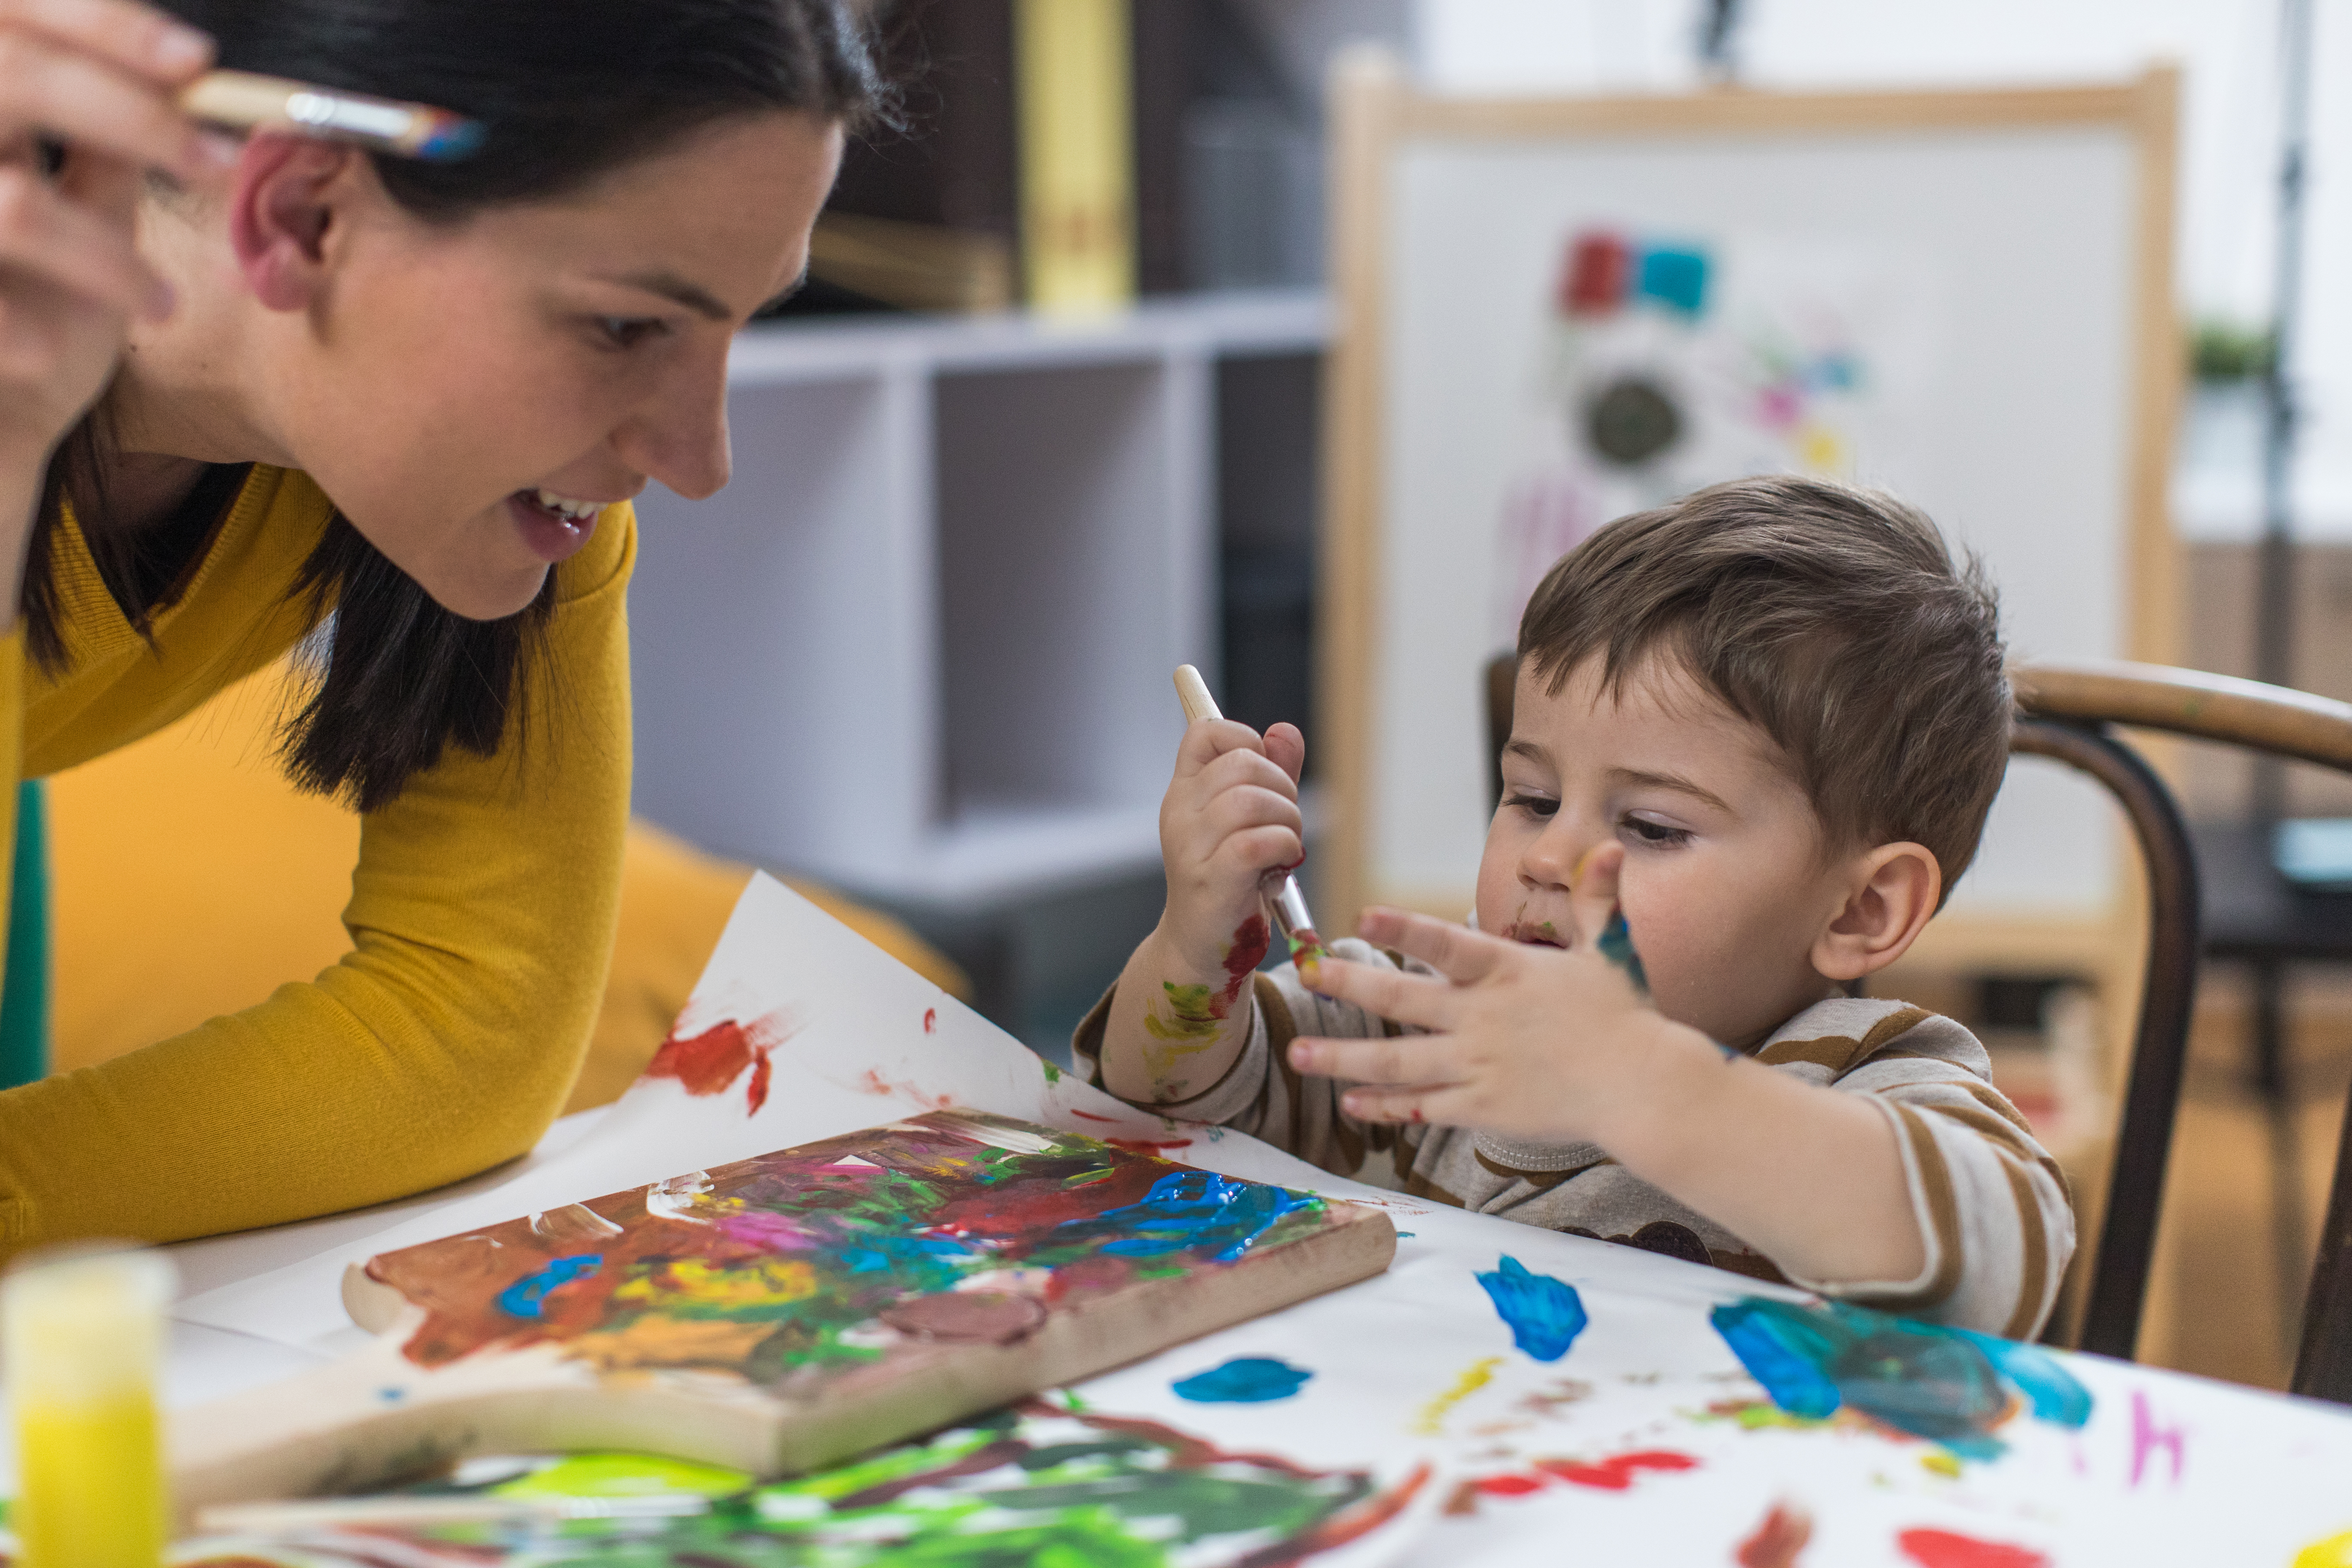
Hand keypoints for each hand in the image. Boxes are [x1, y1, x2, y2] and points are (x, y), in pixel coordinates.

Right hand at [0, 0, 229, 473]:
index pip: (24, 19)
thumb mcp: (84, 217)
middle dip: (127, 115)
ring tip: (159, 305)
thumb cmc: (40, 312)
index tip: (198, 61)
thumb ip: (111, 150)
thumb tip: (185, 86)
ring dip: (101, 259)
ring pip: (16, 205)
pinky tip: (43, 356)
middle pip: (17, 74)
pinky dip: (21, 331)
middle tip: (214, 162)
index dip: (105, 25)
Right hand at [1154, 714, 1304, 975]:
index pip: (1204, 731)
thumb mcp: (1251, 819)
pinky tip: (1285, 862)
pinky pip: (1257, 842)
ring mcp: (1190, 847)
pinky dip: (1285, 846)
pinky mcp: (1211, 880)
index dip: (1245, 739)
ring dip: (1288, 819)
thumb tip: (1285, 731)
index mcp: (1184, 791)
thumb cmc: (1231, 880)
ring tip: (1287, 845)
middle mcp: (1180, 812)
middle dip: (1283, 786)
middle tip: (1287, 821)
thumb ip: (1271, 772)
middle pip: (1242, 762)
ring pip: (1251, 799)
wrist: (1204, 946)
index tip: (1263, 775)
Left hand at [1286, 845, 1716, 1143]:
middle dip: (1348, 987)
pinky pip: (1422, 1107)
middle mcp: (1483, 1018)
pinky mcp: (1482, 1107)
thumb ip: (1596, 899)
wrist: (1643, 1089)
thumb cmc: (1628, 1017)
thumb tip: (1610, 846)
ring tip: (1298, 1053)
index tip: (1360, 916)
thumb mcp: (1611, 951)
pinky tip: (1351, 1102)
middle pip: (1401, 1000)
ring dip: (1343, 1058)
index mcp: (1508, 972)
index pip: (1445, 944)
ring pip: (1397, 1062)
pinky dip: (1384, 1106)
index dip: (1402, 929)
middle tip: (1307, 976)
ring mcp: (1478, 1065)